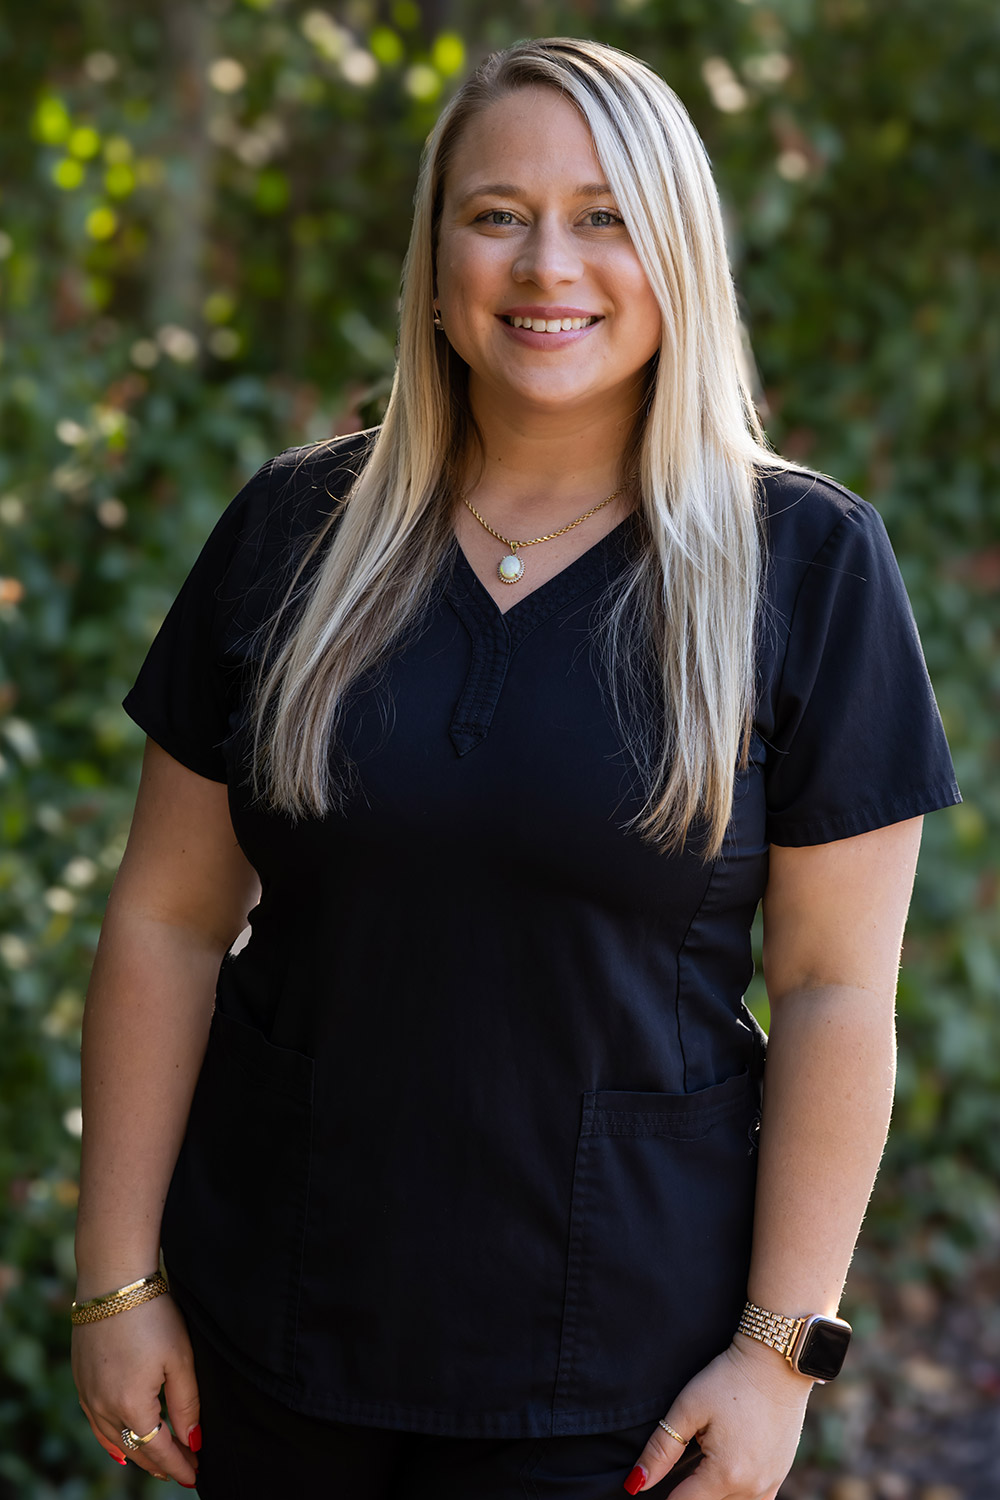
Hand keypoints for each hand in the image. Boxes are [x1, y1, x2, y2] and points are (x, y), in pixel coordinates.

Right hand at [71, 1292, 200, 1486]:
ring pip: (112, 1439)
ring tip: (158, 1464)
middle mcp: (103, 1407)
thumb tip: (193, 1441)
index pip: (159, 1450)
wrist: (112, 1282)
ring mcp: (87, 1395)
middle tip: (182, 1471)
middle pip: (135, 1450)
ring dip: (137, 1454)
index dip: (179, 1466)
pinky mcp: (80, 1380)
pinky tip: (120, 1446)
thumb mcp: (181, 1359)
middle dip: (160, 1465)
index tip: (196, 1475)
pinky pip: (95, 1423)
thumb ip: (187, 1404)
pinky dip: (111, 1439)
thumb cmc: (152, 1316)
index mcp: (131, 1406)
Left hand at [625, 1335, 813, 1496]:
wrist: (776, 1361)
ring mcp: (769, 1484)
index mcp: (726, 1474)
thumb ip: (661, 1449)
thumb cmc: (729, 1379)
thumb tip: (637, 1483)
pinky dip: (735, 1490)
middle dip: (689, 1487)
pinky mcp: (779, 1475)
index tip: (660, 1476)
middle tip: (685, 1454)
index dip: (665, 1491)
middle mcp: (751, 1488)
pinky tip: (727, 1465)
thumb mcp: (689, 1408)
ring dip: (712, 1489)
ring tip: (704, 1455)